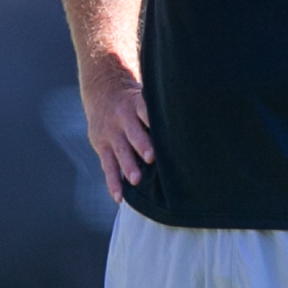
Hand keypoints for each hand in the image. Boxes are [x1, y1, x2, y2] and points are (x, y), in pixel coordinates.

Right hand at [83, 72, 154, 198]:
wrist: (103, 90)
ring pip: (119, 151)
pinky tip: (119, 196)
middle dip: (141, 145)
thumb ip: (158, 112)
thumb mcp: (144, 97)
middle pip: (133, 133)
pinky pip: (107, 166)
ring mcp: (110, 133)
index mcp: (136, 104)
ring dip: (128, 166)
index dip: (153, 121)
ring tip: (136, 181)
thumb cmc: (134, 100)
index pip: (145, 112)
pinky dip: (113, 182)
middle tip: (151, 158)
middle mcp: (122, 118)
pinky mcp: (101, 146)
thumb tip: (186, 129)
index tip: (164, 134)